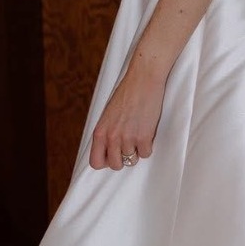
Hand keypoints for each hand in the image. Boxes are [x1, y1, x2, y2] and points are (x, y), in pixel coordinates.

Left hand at [89, 56, 165, 170]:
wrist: (143, 80)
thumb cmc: (127, 93)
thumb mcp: (108, 114)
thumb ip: (107, 132)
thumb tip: (111, 148)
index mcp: (100, 132)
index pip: (96, 162)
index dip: (106, 161)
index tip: (113, 155)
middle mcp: (112, 137)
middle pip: (116, 165)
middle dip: (123, 159)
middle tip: (129, 146)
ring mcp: (128, 138)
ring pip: (132, 160)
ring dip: (137, 150)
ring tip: (139, 134)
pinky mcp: (144, 137)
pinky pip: (146, 153)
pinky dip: (148, 146)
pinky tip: (147, 133)